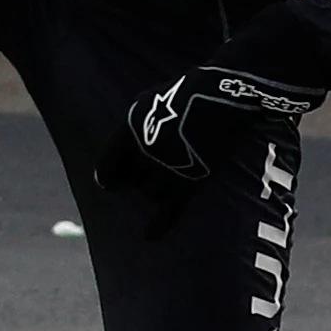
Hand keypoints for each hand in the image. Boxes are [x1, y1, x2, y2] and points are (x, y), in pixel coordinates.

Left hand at [83, 65, 320, 226]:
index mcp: (129, 130)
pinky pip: (170, 211)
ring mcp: (168, 167)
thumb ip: (131, 128)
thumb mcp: (146, 101)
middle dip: (139, 179)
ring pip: (150, 195)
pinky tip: (150, 237)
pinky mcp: (191, 180)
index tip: (110, 185)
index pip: (107, 166)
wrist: (223, 94)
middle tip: (154, 171)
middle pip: (132, 181)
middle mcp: (144, 152)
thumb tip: (118, 156)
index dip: (107, 178)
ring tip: (169, 181)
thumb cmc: (185, 93)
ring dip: (156, 191)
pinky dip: (159, 226)